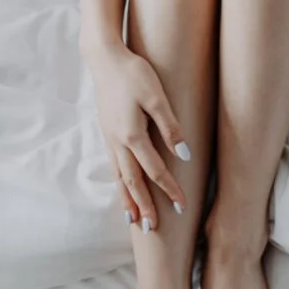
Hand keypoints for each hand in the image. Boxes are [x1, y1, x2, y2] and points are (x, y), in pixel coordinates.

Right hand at [83, 41, 190, 231]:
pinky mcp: (106, 132)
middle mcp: (118, 142)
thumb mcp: (156, 96)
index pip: (155, 171)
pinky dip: (119, 183)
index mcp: (132, 136)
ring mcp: (109, 138)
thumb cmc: (133, 73)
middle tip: (152, 230)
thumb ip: (170, 127)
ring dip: (128, 200)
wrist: (103, 58)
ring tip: (133, 220)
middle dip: (144, 206)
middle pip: (133, 182)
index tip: (182, 208)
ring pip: (120, 177)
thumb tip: (184, 155)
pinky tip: (123, 188)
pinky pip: (113, 166)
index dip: (169, 190)